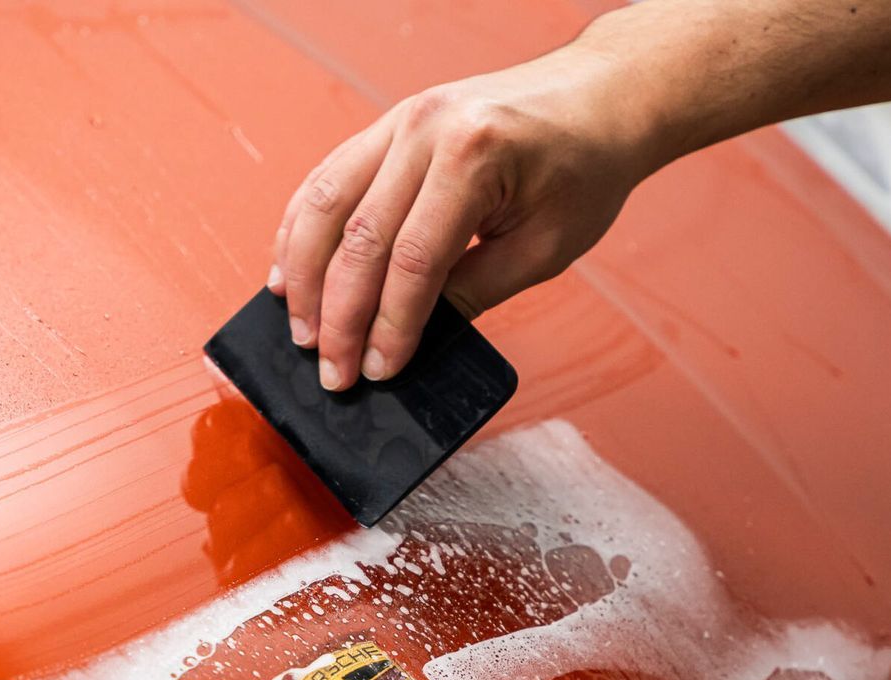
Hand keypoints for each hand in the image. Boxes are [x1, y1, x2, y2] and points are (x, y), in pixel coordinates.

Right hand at [268, 25, 672, 389]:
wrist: (599, 98)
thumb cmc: (583, 169)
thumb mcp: (544, 247)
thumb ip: (474, 292)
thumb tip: (409, 340)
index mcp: (474, 155)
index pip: (414, 259)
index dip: (389, 325)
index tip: (376, 371)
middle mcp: (426, 128)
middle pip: (359, 235)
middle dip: (337, 314)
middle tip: (329, 370)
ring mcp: (400, 120)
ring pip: (324, 203)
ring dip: (303, 273)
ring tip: (298, 329)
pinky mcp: (389, 125)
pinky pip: (328, 179)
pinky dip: (301, 230)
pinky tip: (290, 273)